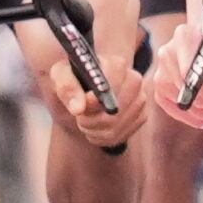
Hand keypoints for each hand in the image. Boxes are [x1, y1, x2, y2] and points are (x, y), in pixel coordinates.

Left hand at [55, 9, 148, 150]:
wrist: (88, 84)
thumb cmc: (74, 77)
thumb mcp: (61, 75)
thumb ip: (67, 88)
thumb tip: (78, 108)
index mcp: (116, 64)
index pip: (109, 88)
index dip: (93, 103)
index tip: (81, 108)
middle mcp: (135, 80)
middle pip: (114, 112)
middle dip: (91, 120)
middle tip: (80, 116)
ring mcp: (141, 99)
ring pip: (115, 127)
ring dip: (93, 130)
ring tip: (86, 120)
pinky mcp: (141, 116)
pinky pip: (120, 136)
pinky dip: (102, 137)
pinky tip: (97, 127)